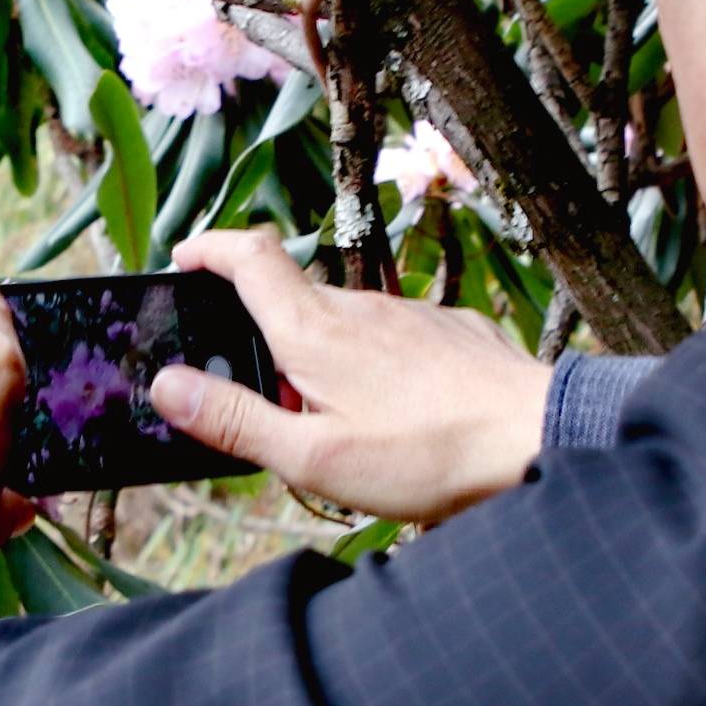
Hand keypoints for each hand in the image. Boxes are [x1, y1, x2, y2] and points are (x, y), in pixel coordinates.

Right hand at [144, 230, 551, 524]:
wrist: (540, 438)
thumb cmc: (427, 456)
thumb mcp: (313, 457)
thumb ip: (235, 418)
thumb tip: (165, 384)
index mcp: (314, 330)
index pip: (248, 256)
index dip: (209, 248)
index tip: (184, 258)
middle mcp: (361, 307)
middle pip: (294, 296)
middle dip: (265, 328)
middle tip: (255, 387)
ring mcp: (413, 314)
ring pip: (350, 323)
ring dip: (327, 356)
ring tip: (335, 420)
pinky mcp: (454, 331)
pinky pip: (399, 338)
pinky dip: (379, 366)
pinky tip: (399, 416)